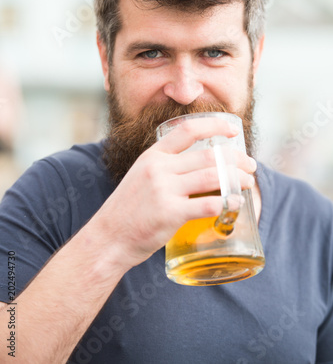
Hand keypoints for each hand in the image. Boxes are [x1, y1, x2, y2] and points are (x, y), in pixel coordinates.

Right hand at [94, 117, 256, 269]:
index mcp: (153, 155)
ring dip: (237, 179)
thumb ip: (165, 167)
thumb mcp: (141, 176)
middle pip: (209, 156)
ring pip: (213, 176)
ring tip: (247, 183)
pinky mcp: (170, 213)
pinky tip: (236, 204)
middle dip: (236, 160)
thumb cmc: (127, 209)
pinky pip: (208, 204)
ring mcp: (164, 190)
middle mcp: (159, 168)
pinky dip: (228, 203)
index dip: (214, 126)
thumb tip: (197, 166)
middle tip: (250, 166)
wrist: (108, 238)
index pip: (188, 130)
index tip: (232, 130)